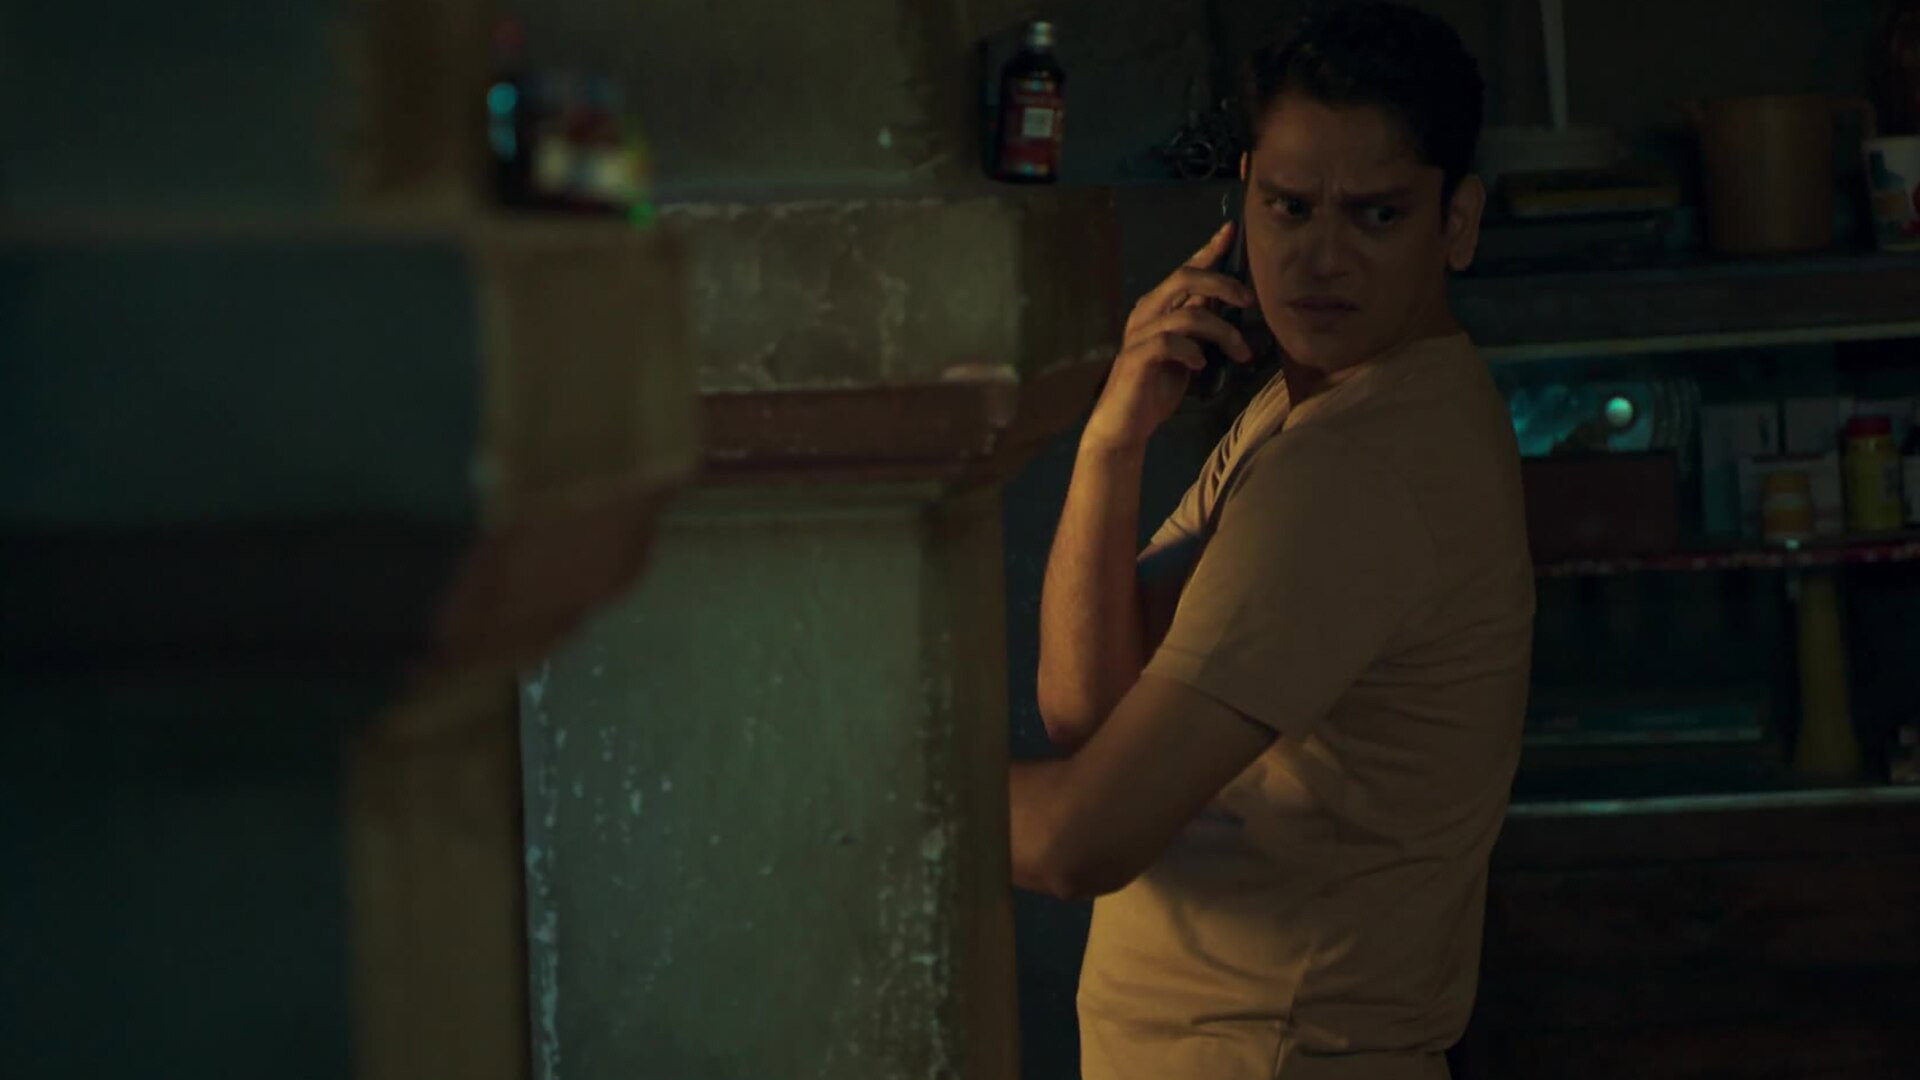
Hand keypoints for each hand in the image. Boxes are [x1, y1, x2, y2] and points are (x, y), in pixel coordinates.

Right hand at [1082, 222, 1254, 453]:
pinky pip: (1168, 343)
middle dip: (1222, 284)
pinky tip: (1200, 366)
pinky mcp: (1136, 358)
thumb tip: (1230, 304)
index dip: (1208, 249)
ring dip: (1222, 331)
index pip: (1185, 270)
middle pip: (1185, 278)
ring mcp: (1139, 335)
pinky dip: (1191, 351)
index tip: (1231, 231)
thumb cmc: (1156, 387)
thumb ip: (1201, 326)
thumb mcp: (1188, 351)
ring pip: (1187, 314)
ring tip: (1240, 353)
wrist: (1125, 424)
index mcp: (1158, 307)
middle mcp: (1146, 313)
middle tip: (1248, 301)